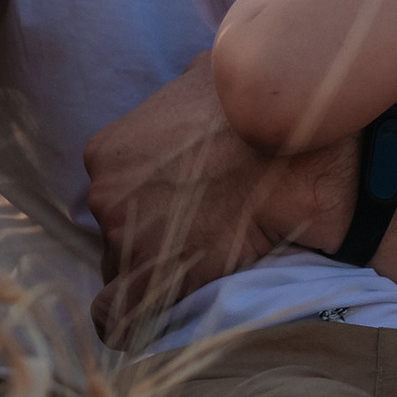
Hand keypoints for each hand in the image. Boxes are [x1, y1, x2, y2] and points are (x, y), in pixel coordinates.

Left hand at [84, 57, 356, 345]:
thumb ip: (178, 93)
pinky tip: (151, 320)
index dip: (145, 205)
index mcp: (108, 152)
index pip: (113, 194)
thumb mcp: (204, 76)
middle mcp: (104, 194)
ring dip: (155, 270)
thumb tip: (189, 87)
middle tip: (197, 236)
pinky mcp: (151, 276)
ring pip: (123, 269)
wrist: (292, 151)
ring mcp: (124, 237)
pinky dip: (131, 320)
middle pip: (114, 231)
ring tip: (200, 267)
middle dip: (149, 236)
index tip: (179, 210)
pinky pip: (117, 316)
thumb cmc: (254, 111)